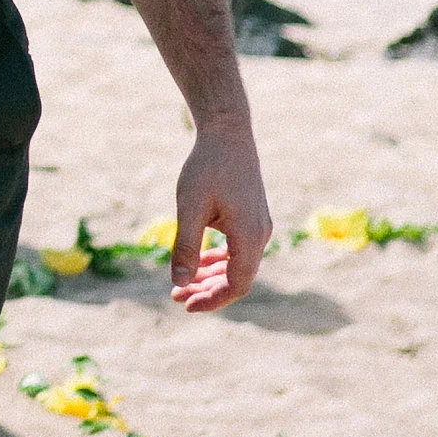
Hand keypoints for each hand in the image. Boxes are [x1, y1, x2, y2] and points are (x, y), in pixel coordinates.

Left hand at [169, 114, 271, 311]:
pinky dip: (219, 259)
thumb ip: (186, 247)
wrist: (227, 132)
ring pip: (237, 264)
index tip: (185, 304)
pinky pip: (238, 249)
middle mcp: (260, 234)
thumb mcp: (189, 208)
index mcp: (250, 235)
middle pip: (238, 278)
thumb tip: (180, 282)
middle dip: (208, 290)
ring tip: (182, 284)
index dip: (213, 299)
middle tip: (177, 296)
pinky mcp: (252, 217)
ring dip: (211, 276)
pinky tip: (199, 262)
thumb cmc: (207, 167)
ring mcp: (259, 226)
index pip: (237, 284)